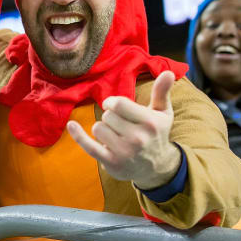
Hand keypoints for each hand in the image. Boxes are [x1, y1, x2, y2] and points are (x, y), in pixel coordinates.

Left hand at [66, 71, 180, 189]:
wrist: (157, 167)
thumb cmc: (157, 134)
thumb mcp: (163, 113)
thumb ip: (162, 92)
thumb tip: (168, 73)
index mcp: (150, 123)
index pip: (119, 104)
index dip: (112, 102)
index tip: (114, 106)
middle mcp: (138, 138)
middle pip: (107, 116)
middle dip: (111, 117)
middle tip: (121, 125)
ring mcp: (124, 152)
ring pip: (98, 128)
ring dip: (103, 129)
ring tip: (116, 135)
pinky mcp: (111, 163)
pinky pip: (89, 146)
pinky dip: (78, 135)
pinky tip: (71, 125)